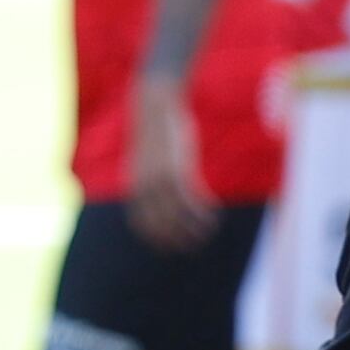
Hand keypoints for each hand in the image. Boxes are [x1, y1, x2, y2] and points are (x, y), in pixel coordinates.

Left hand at [127, 74, 215, 251]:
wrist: (156, 103)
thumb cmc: (156, 131)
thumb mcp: (149, 159)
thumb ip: (151, 178)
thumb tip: (160, 194)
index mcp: (134, 186)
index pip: (141, 224)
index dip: (156, 238)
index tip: (173, 246)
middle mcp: (144, 187)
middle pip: (161, 225)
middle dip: (179, 239)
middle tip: (197, 243)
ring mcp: (160, 179)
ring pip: (179, 216)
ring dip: (196, 228)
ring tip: (210, 230)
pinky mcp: (177, 170)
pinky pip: (191, 200)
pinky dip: (204, 211)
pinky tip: (215, 212)